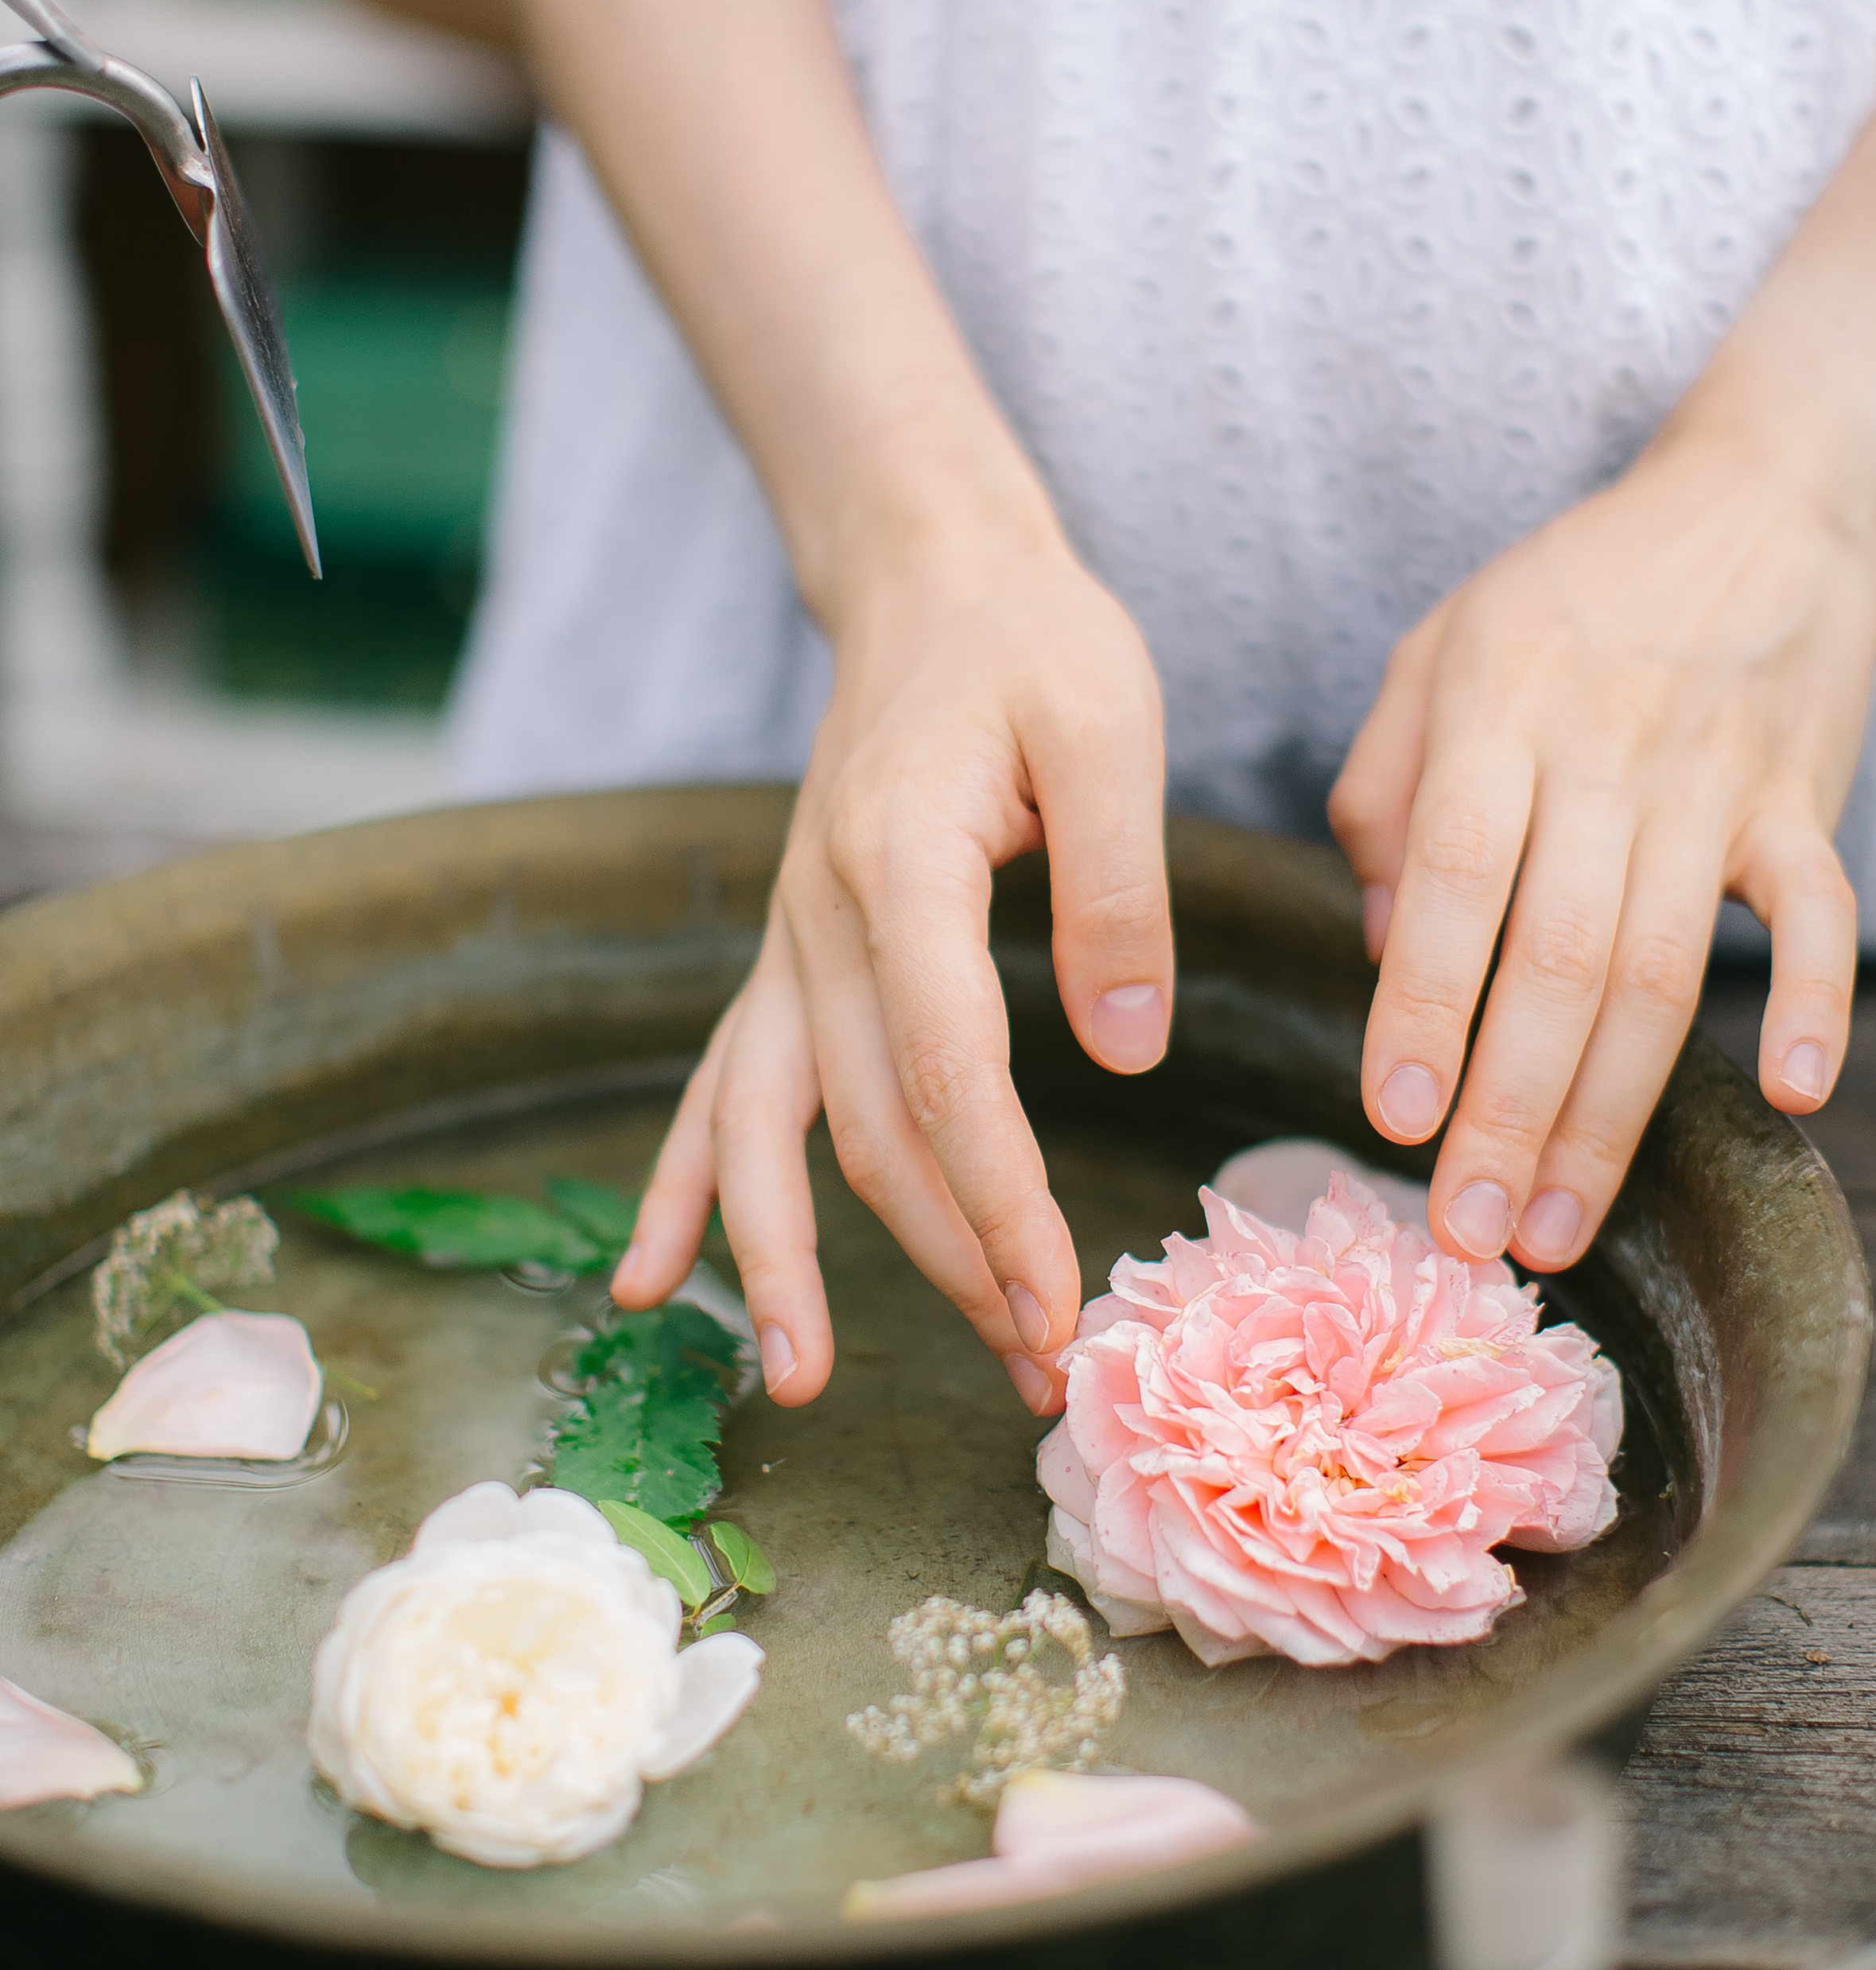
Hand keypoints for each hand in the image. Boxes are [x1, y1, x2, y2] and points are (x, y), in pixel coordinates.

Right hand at [612, 533, 1171, 1404]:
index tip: (1058, 1298)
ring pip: (773, 1131)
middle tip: (1033, 1366)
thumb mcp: (1112, 725)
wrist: (930, 585)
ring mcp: (788, 944)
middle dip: (946, 1259)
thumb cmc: (1034, 645)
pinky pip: (723, 1091)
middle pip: (865, 1128)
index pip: (943, 1070)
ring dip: (792, 1263)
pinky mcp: (790, 959)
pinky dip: (688, 1189)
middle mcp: (818, 917)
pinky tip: (652, 1284)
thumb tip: (1129, 1051)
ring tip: (807, 1384)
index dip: (998, 1198)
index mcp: (898, 862)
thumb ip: (1119, 887)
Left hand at [1329, 421, 1875, 1271]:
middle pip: (1554, 960)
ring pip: (1660, 971)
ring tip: (1560, 1224)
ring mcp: (1712, 784)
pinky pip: (1816, 913)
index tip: (1390, 1121)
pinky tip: (1788, 1095)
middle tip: (1467, 1231)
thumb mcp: (1436, 648)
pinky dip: (1813, 1002)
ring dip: (1613, 1114)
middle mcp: (1602, 756)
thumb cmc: (1575, 591)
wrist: (1764, 500)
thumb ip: (1380, 788)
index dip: (1421, 1006)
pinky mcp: (1801, 802)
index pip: (1450, 881)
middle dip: (1507, 1112)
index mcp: (1494, 715)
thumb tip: (1373, 945)